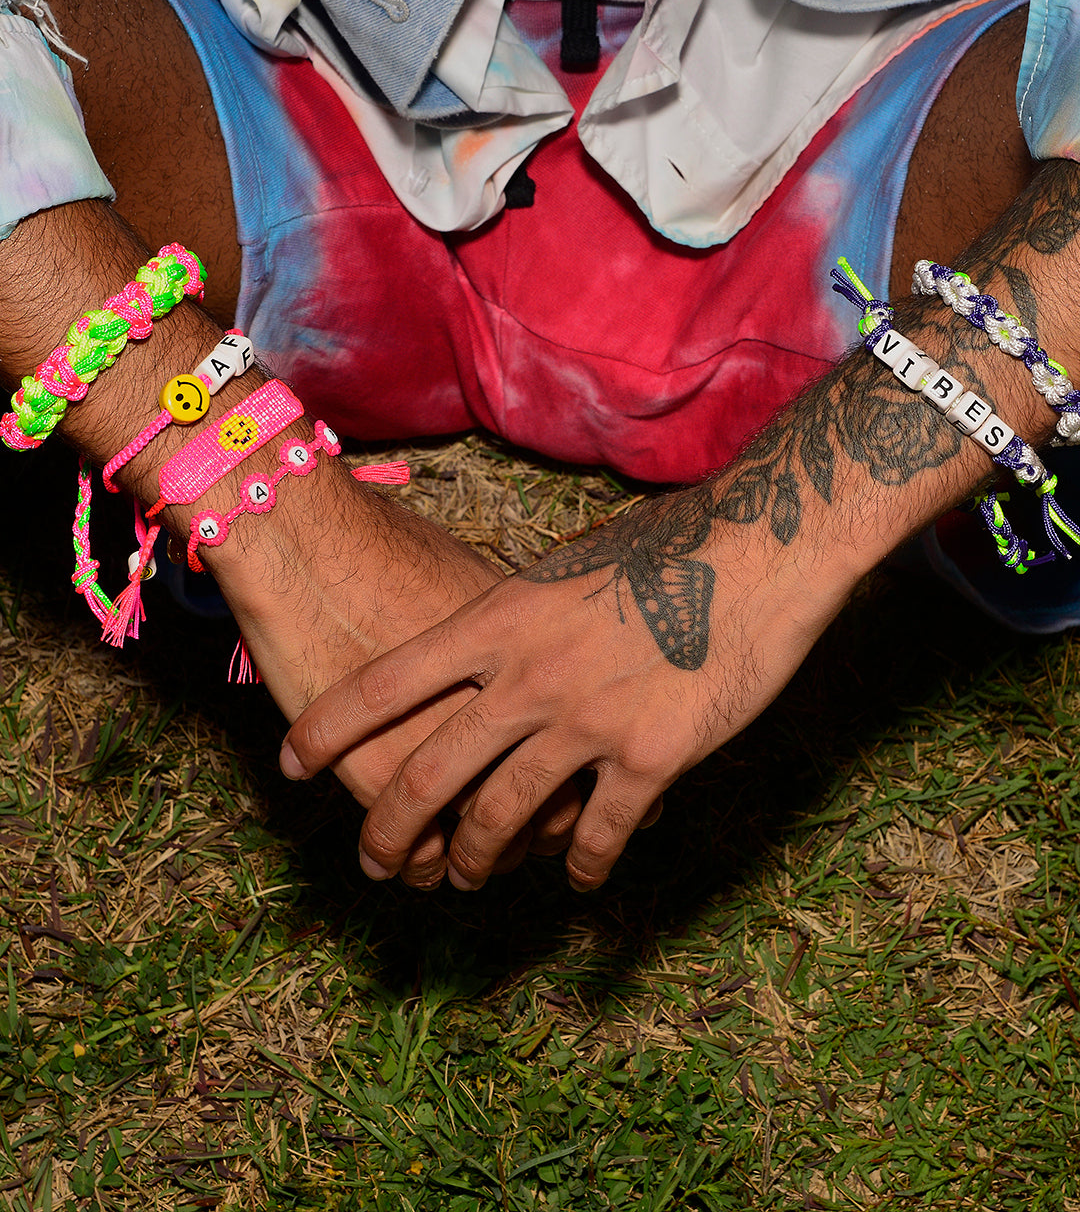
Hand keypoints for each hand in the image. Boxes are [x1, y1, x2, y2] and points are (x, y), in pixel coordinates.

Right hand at [206, 455, 580, 884]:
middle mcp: (504, 712)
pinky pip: (418, 850)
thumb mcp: (481, 588)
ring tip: (464, 865)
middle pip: (550, 809)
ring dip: (479, 861)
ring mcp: (443, 747)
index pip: (586, 754)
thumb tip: (557, 656)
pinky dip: (418, 864)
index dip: (579, 788)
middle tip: (523, 843)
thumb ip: (522, 635)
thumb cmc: (391, 552)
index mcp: (541, 671)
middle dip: (538, 836)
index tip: (565, 797)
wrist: (308, 548)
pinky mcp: (379, 771)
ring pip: (485, 840)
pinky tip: (412, 864)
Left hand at [282, 482, 858, 889]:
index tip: (293, 764)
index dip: (327, 729)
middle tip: (375, 861)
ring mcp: (586, 721)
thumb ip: (515, 624)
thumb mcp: (565, 572)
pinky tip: (580, 876)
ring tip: (465, 878)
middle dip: (388, 830)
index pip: (384, 685)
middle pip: (429, 773)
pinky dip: (581, 866)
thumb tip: (484, 661)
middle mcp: (528, 675)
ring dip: (475, 860)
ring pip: (502, 818)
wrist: (757, 548)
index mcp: (498, 619)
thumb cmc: (664, 546)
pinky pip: (595, 836)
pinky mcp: (648, 757)